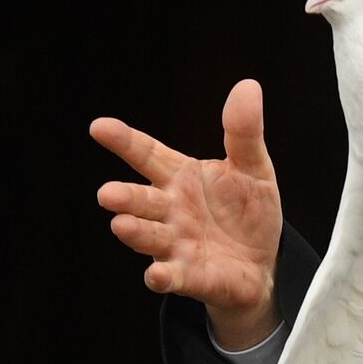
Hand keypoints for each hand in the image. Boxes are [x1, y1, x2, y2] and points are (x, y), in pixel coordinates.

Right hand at [90, 79, 283, 348]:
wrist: (262, 263)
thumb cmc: (248, 211)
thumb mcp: (253, 168)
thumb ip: (243, 133)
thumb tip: (248, 86)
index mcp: (180, 177)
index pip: (147, 154)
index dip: (124, 141)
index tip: (99, 127)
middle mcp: (169, 210)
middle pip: (140, 200)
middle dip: (125, 197)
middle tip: (107, 194)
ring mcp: (175, 245)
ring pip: (149, 237)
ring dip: (136, 232)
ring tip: (122, 224)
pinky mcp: (190, 276)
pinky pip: (172, 277)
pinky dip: (163, 276)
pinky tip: (157, 275)